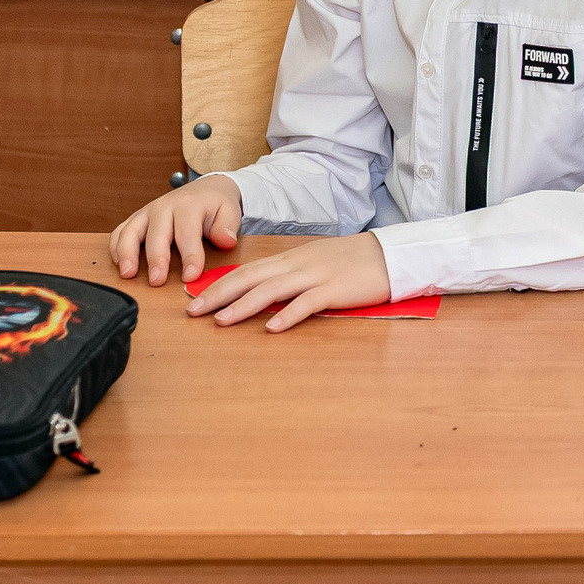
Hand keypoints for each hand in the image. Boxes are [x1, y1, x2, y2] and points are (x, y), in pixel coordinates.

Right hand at [109, 173, 242, 286]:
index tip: (190, 276)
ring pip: (131, 231)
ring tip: (128, 274)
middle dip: (156, 259)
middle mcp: (164, 206)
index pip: (188, 233)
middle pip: (157, 234)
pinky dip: (116, 247)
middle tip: (157, 281)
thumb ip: (227, 227)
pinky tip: (119, 264)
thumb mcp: (229, 212)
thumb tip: (226, 241)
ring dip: (127, 253)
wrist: (205, 189)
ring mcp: (147, 212)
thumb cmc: (216, 206)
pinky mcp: (137, 219)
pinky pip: (120, 231)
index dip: (189, 256)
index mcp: (189, 205)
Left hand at [187, 233, 392, 331]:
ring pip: (273, 289)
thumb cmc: (354, 263)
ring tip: (222, 321)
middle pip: (252, 277)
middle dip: (219, 294)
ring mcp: (317, 276)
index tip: (195, 299)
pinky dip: (288, 315)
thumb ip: (290, 277)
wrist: (391, 255)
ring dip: (244, 305)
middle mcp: (299, 265)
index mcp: (292, 259)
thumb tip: (262, 293)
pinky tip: (272, 328)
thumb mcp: (316, 264)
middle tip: (193, 312)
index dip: (220, 285)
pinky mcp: (336, 290)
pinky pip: (308, 303)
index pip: (248, 270)